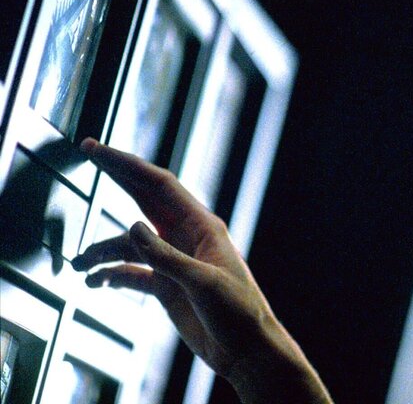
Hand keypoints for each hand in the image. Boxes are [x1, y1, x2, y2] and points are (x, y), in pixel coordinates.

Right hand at [72, 138, 330, 402]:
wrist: (246, 351)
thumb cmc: (238, 312)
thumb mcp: (202, 282)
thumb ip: (165, 256)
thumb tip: (131, 227)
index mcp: (202, 226)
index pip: (159, 185)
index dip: (127, 164)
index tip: (97, 149)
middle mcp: (186, 237)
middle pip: (144, 199)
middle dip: (115, 179)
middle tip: (86, 155)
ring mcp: (175, 261)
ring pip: (131, 243)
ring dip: (103, 249)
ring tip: (79, 263)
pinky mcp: (167, 286)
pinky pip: (132, 272)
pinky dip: (112, 274)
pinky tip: (95, 282)